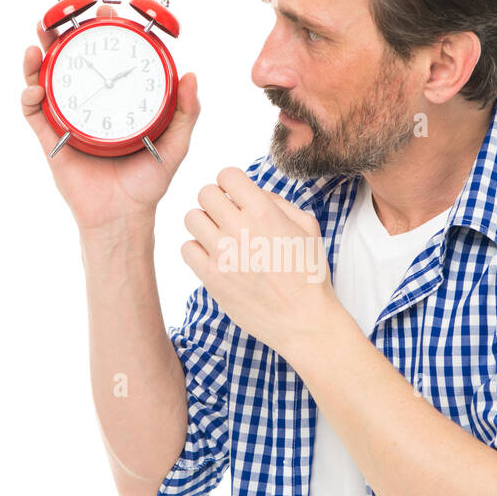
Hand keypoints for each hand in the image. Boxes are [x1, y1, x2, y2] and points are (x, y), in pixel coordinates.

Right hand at [20, 5, 200, 233]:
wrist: (123, 217)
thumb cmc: (148, 183)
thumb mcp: (174, 144)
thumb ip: (185, 112)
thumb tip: (191, 75)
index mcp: (115, 100)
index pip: (107, 57)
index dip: (104, 32)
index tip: (108, 12)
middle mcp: (89, 105)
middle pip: (71, 60)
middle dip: (64, 33)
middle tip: (67, 14)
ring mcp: (67, 120)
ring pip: (46, 79)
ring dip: (38, 56)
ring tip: (40, 39)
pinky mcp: (51, 139)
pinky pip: (33, 113)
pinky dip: (29, 95)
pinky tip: (35, 86)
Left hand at [180, 167, 342, 358]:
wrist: (303, 320)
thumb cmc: (309, 274)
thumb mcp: (307, 227)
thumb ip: (278, 202)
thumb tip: (252, 192)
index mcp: (264, 212)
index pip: (227, 175)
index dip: (231, 183)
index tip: (236, 196)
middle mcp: (240, 229)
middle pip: (205, 193)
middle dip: (216, 200)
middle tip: (227, 215)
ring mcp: (222, 254)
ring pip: (191, 218)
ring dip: (204, 223)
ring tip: (219, 236)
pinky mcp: (212, 278)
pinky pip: (186, 249)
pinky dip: (197, 249)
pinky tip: (213, 257)